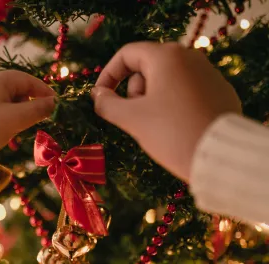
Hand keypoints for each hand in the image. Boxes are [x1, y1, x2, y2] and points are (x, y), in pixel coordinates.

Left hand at [0, 70, 54, 154]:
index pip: (26, 79)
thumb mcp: (16, 119)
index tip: (56, 104)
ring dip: (19, 111)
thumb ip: (38, 109)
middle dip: (30, 102)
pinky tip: (7, 128)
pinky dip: (7, 114)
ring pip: (6, 98)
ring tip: (22, 127)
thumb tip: (55, 103)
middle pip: (16, 88)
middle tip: (40, 118)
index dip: (44, 91)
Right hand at [91, 42, 241, 181]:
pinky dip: (172, 105)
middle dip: (134, 92)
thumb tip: (98, 95)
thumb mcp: (132, 119)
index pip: (127, 54)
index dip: (108, 75)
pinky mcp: (219, 91)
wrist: (219, 156)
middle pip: (147, 67)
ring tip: (157, 126)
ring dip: (152, 101)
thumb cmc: (170, 133)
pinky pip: (185, 91)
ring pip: (166, 81)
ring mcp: (208, 73)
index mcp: (166, 57)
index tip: (101, 97)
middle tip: (135, 118)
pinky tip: (177, 127)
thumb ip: (107, 104)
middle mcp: (190, 57)